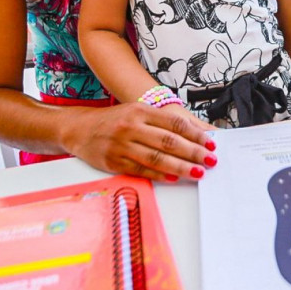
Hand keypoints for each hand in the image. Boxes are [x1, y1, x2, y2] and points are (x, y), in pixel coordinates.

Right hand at [62, 102, 216, 182]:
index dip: (195, 134)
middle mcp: (131, 127)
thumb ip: (163, 122)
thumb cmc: (114, 120)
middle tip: (210, 160)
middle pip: (169, 141)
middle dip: (193, 152)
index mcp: (140, 111)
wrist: (80, 128)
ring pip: (157, 158)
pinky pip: (141, 170)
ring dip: (181, 167)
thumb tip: (195, 133)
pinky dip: (159, 175)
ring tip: (198, 172)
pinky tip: (174, 178)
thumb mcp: (137, 111)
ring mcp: (121, 145)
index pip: (174, 123)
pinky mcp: (114, 162)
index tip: (210, 143)